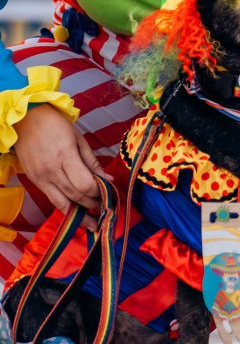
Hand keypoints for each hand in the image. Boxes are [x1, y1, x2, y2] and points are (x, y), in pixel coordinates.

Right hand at [14, 104, 107, 230]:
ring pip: (62, 204)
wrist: (26, 120)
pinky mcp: (35, 182)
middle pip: (75, 196)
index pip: (84, 184)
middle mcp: (52, 171)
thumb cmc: (56, 125)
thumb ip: (92, 162)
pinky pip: (53, 200)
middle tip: (105, 209)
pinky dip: (66, 208)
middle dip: (92, 204)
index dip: (98, 192)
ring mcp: (41, 178)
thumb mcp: (78, 139)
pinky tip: (76, 213)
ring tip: (93, 223)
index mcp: (65, 156)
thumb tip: (108, 180)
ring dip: (79, 215)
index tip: (108, 193)